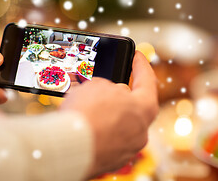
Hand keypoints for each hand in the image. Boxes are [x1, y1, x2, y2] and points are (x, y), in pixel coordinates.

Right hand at [61, 51, 157, 177]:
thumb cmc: (87, 113)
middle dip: (119, 94)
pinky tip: (85, 123)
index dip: (141, 65)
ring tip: (87, 106)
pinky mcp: (112, 160)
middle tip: (107, 85)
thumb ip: (108, 86)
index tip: (137, 56)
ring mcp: (127, 148)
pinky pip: (107, 139)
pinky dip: (99, 130)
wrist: (70, 147)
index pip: (147, 81)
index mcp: (144, 108)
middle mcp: (141, 130)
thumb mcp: (97, 85)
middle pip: (133, 106)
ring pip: (119, 124)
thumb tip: (107, 94)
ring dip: (106, 114)